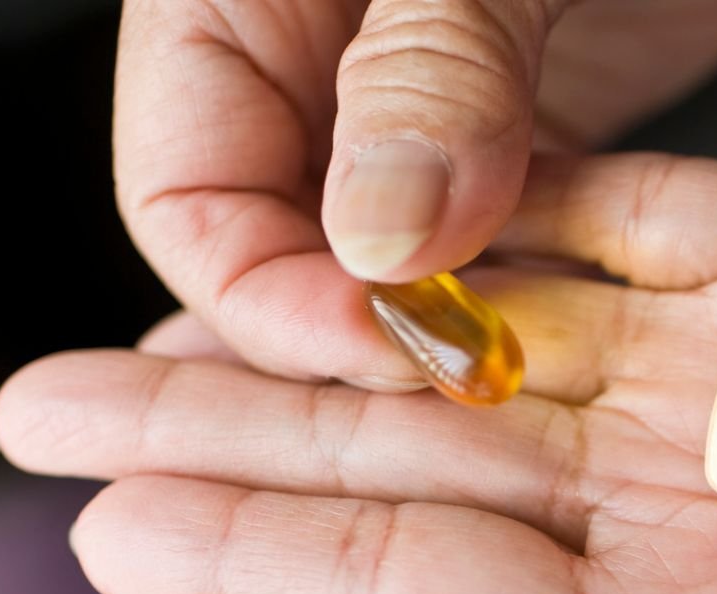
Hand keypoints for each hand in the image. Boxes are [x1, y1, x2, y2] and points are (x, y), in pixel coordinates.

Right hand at [114, 0, 716, 386]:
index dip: (270, 298)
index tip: (381, 345)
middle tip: (424, 423)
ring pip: (382, 263)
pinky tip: (529, 367)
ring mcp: (410, 101)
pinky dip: (501, 301)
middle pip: (274, 253)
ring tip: (474, 428)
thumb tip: (383, 245)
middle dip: (342, 344)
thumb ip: (431, 68)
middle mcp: (306, 60)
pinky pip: (485, 240)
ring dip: (426, 342)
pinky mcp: (513, 123)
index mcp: (230, 3)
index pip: (187, 198)